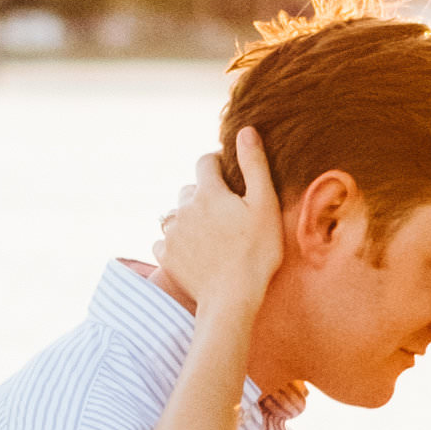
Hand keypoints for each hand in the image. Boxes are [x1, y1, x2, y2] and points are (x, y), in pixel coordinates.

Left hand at [155, 127, 282, 328]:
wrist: (232, 299)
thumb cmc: (257, 253)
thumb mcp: (265, 205)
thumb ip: (254, 165)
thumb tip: (246, 130)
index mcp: (209, 191)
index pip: (206, 162)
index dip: (218, 165)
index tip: (229, 176)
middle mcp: (184, 207)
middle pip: (190, 189)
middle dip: (204, 194)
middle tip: (225, 215)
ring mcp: (172, 232)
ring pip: (178, 214)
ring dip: (190, 218)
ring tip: (210, 236)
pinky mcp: (165, 255)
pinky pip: (166, 239)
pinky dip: (177, 242)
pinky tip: (195, 252)